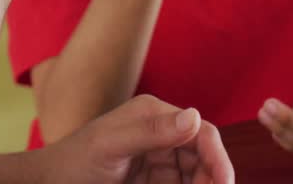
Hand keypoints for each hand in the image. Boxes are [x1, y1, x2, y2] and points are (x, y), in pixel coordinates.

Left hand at [46, 95, 233, 183]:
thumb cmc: (74, 161)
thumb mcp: (110, 145)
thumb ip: (151, 132)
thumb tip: (194, 117)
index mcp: (154, 114)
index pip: (201, 132)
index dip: (218, 157)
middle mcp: (161, 133)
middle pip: (204, 158)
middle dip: (212, 179)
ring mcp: (158, 160)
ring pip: (196, 176)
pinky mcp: (154, 181)